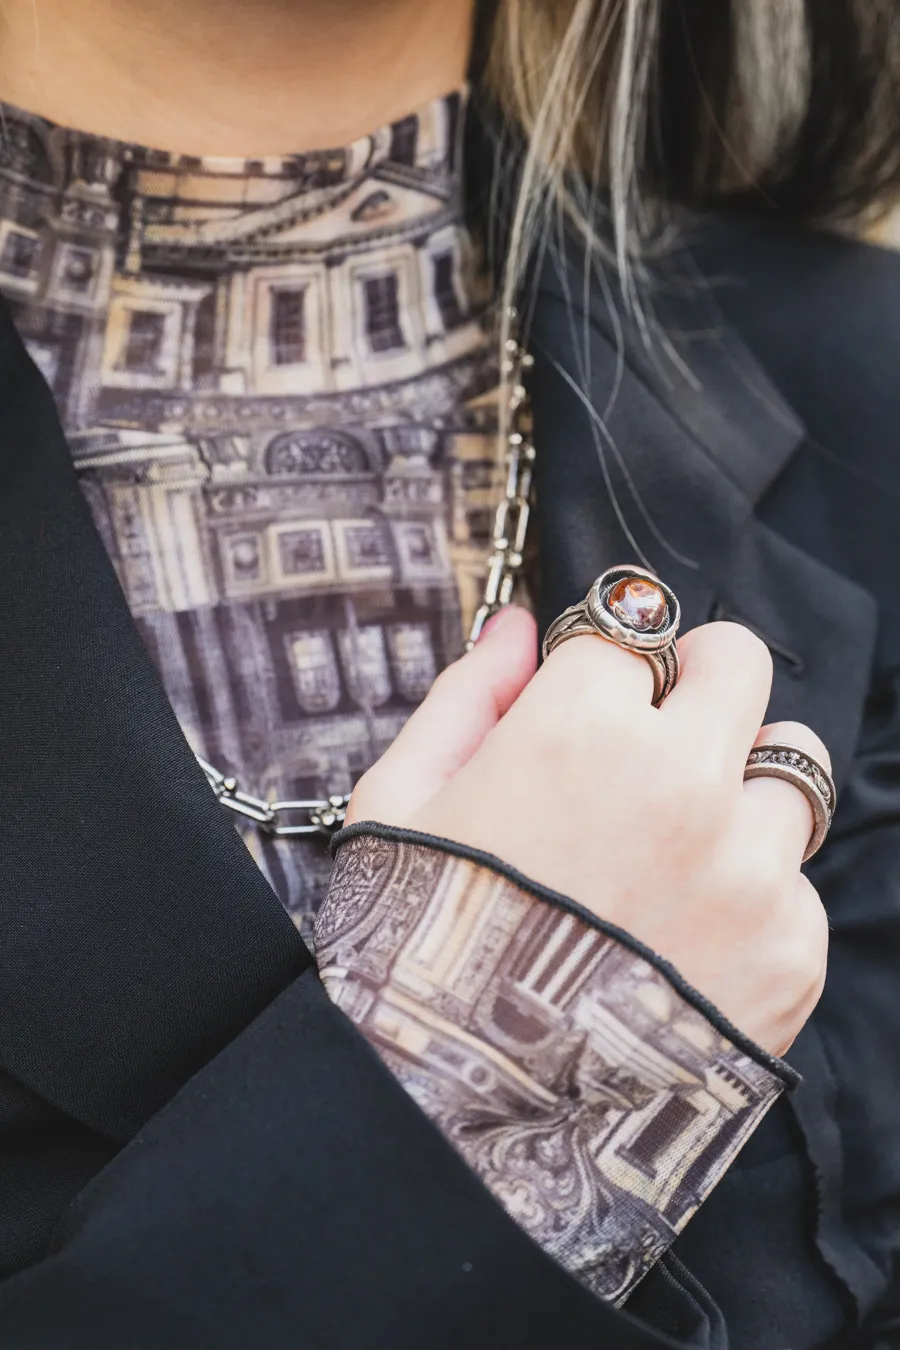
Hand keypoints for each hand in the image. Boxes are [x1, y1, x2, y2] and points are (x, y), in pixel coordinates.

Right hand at [347, 606, 828, 1055]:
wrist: (458, 1123)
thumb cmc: (414, 954)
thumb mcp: (399, 806)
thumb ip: (465, 697)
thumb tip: (515, 630)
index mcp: (579, 729)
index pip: (628, 630)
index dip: (599, 666)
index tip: (587, 701)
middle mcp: (682, 782)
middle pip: (737, 662)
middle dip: (695, 680)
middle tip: (658, 731)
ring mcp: (747, 867)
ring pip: (792, 764)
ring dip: (739, 785)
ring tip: (674, 848)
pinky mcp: (789, 949)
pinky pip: (798, 882)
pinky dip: (752, 894)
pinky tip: (679, 940)